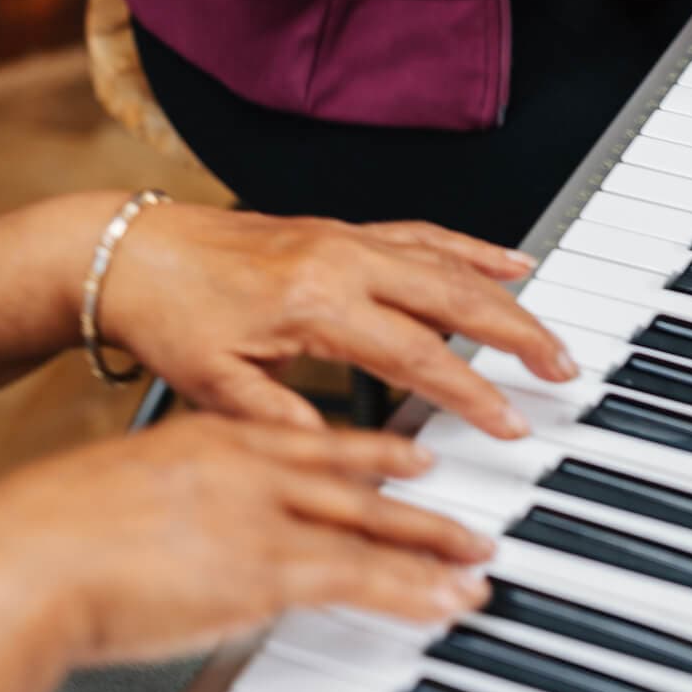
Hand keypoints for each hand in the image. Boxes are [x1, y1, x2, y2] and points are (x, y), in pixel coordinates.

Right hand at [0, 414, 492, 665]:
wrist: (18, 558)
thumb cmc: (40, 536)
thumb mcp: (114, 491)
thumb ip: (160, 500)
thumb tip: (175, 532)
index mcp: (206, 437)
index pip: (305, 436)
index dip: (365, 446)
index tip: (406, 451)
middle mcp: (244, 464)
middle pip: (351, 472)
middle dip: (413, 487)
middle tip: (457, 494)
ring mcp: (259, 513)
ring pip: (369, 522)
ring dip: (430, 543)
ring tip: (473, 557)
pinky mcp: (264, 566)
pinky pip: (360, 578)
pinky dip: (412, 591)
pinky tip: (445, 600)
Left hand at [96, 205, 575, 438]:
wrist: (130, 252)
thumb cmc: (168, 315)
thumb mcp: (217, 387)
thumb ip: (287, 423)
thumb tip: (344, 461)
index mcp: (316, 304)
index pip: (418, 354)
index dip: (471, 394)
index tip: (508, 424)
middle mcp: (341, 260)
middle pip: (455, 297)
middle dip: (517, 336)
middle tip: (561, 369)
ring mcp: (346, 238)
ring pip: (449, 261)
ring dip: (507, 295)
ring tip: (550, 328)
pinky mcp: (342, 230)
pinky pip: (424, 233)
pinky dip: (473, 247)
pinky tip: (509, 261)